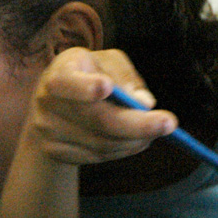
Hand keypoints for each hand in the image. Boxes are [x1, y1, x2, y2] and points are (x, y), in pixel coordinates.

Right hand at [18, 47, 176, 166]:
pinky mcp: (56, 152)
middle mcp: (48, 102)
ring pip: (102, 142)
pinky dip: (125, 148)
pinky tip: (136, 139)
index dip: (85, 87)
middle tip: (169, 123)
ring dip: (137, 138)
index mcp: (60, 72)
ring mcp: (49, 131)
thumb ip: (125, 76)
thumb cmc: (88, 73)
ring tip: (158, 128)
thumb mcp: (106, 62)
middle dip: (137, 124)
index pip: (67, 82)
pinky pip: (99, 156)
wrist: (53, 103)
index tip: (106, 87)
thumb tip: (144, 103)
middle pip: (97, 119)